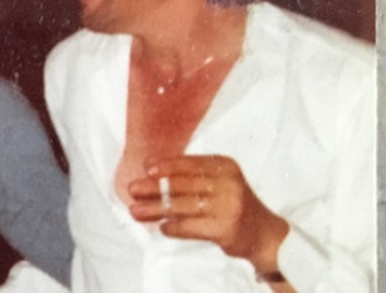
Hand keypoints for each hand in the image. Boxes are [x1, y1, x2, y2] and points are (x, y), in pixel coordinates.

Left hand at [129, 155, 288, 272]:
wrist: (264, 234)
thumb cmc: (232, 204)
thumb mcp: (220, 181)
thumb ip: (192, 175)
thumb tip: (150, 170)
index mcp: (225, 166)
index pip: (190, 163)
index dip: (166, 166)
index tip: (145, 168)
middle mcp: (228, 184)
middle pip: (182, 184)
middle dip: (154, 188)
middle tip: (132, 190)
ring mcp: (228, 207)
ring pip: (182, 206)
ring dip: (156, 209)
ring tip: (136, 211)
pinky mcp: (226, 229)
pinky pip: (190, 227)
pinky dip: (173, 227)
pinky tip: (162, 227)